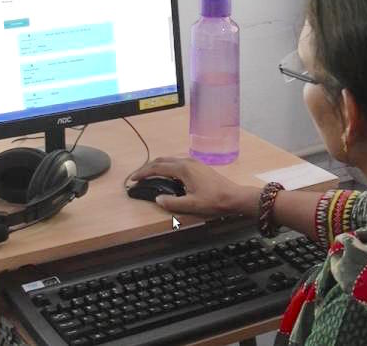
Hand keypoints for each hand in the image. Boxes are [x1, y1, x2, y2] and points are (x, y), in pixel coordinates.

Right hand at [130, 157, 259, 216]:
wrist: (234, 197)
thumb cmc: (214, 201)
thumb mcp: (192, 205)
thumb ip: (172, 202)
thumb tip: (157, 199)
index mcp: (183, 169)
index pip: (156, 168)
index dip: (142, 173)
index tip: (132, 180)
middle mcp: (187, 162)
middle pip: (161, 160)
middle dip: (147, 168)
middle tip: (136, 177)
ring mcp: (193, 163)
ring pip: (169, 160)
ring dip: (156, 167)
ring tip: (148, 176)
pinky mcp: (198, 166)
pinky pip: (176, 163)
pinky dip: (166, 167)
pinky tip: (166, 177)